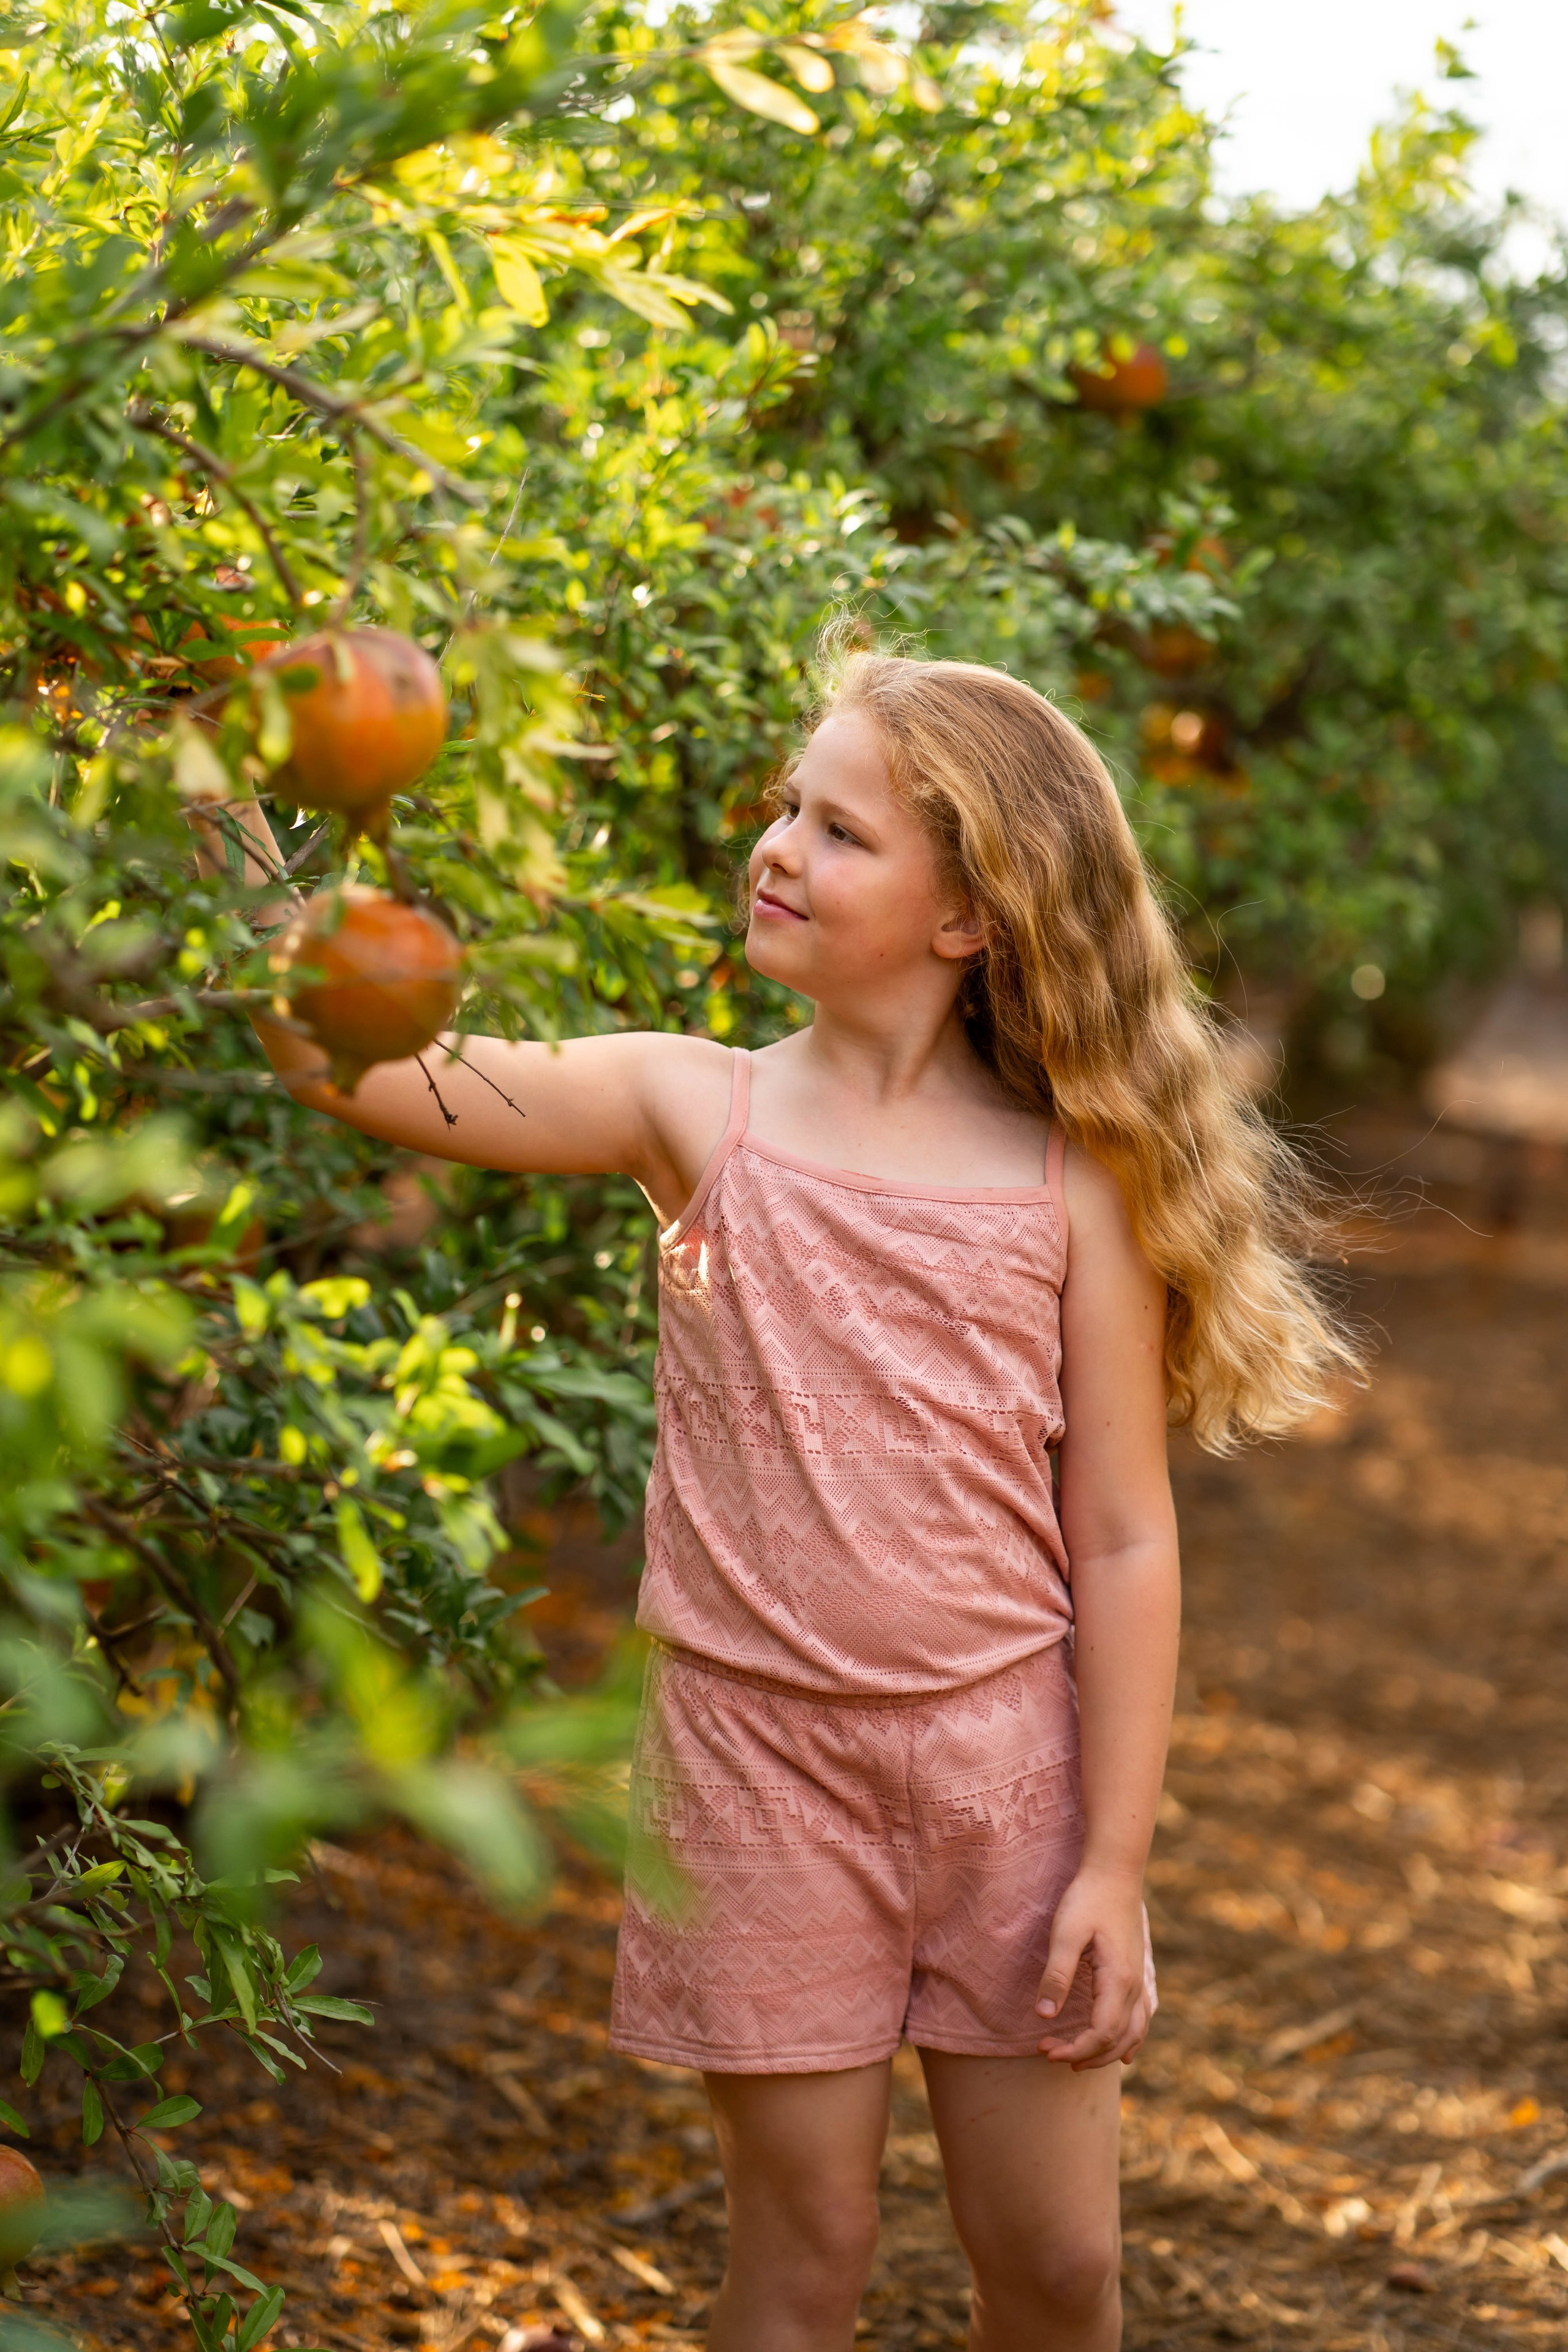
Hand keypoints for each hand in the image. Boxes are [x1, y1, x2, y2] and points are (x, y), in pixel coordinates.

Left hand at [1034, 1862, 1152, 2069]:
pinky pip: (1140, 2020)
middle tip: (1050, 2054)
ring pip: (1132, 2034)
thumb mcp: (1065, 1934)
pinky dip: (1129, 2041)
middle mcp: (1134, 1987)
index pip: (1100, 2034)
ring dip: (1105, 2053)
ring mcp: (1139, 1981)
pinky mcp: (1136, 1974)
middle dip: (1085, 2056)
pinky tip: (1122, 2053)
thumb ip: (1057, 1975)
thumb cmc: (1087, 1899)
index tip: (1044, 2051)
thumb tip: (1044, 2016)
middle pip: (1116, 2041)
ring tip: (1077, 2061)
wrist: (1114, 1872)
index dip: (1074, 2049)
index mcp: (1118, 1981)